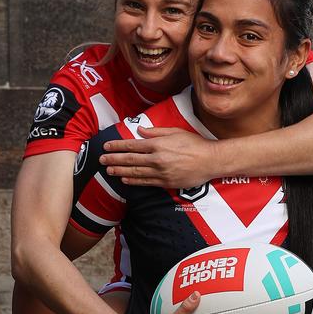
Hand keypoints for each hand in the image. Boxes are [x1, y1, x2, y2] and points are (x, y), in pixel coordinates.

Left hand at [99, 127, 217, 187]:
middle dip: (113, 160)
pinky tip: (125, 180)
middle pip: (130, 160)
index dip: (117, 146)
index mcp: (158, 144)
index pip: (132, 145)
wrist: (210, 161)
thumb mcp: (175, 131)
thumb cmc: (195, 143)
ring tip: (109, 171)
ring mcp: (161, 173)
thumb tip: (140, 130)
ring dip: (120, 172)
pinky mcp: (166, 183)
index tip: (106, 147)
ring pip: (135, 173)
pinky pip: (146, 182)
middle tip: (101, 160)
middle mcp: (157, 159)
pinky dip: (134, 181)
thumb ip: (156, 131)